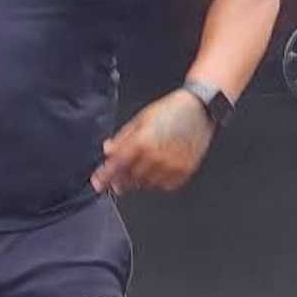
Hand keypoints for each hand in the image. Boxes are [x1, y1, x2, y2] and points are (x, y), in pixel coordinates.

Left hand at [90, 88, 214, 194]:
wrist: (199, 109)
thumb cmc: (169, 110)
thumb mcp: (140, 119)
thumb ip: (122, 138)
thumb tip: (108, 150)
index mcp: (142, 141)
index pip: (117, 165)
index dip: (104, 176)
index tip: (97, 184)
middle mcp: (156, 157)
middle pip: (130, 177)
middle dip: (120, 178)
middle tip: (116, 177)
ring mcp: (172, 166)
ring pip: (146, 184)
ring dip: (138, 180)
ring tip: (139, 169)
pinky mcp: (185, 171)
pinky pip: (165, 186)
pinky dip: (156, 182)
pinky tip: (155, 171)